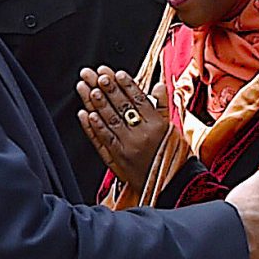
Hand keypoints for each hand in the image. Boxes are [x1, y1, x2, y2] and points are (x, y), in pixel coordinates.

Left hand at [75, 68, 170, 189]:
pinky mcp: (117, 159)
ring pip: (109, 120)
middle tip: (96, 74)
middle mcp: (142, 134)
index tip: (115, 73)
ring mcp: (128, 147)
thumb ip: (163, 106)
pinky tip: (86, 114)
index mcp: (157, 125)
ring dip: (96, 103)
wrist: (172, 186)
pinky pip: (103, 140)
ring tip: (87, 87)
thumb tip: (158, 85)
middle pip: (121, 107)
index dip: (126, 85)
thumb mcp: (172, 129)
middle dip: (107, 88)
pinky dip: (94, 127)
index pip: (139, 99)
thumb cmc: (172, 156)